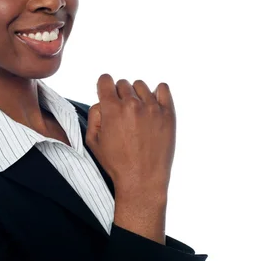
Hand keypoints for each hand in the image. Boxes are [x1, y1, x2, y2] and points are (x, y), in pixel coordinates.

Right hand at [85, 74, 175, 197]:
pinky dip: (157, 92)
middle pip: (122, 83)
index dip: (103, 87)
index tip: (106, 94)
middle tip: (122, 113)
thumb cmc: (116, 163)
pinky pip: (163, 88)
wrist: (142, 181)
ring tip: (137, 113)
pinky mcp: (168, 114)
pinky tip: (152, 105)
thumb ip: (94, 114)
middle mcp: (132, 104)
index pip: (105, 79)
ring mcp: (152, 108)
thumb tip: (103, 101)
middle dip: (119, 95)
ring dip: (136, 95)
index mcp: (112, 109)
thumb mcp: (93, 140)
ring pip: (140, 85)